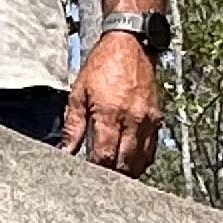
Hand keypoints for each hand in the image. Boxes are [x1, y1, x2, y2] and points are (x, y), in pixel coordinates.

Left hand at [62, 31, 163, 177]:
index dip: (95, 170)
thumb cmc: (102, 66)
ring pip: (140, 161)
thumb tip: (64, 151)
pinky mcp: (157, 118)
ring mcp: (147, 121)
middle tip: (99, 178)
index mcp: (109, 114)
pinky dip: (141, 160)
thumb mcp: (79, 94)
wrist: (131, 45)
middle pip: (124, 164)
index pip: (104, 156)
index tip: (86, 173)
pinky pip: (151, 150)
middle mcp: (132, 120)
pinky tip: (129, 162)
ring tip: (113, 174)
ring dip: (127, 172)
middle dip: (111, 175)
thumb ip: (73, 127)